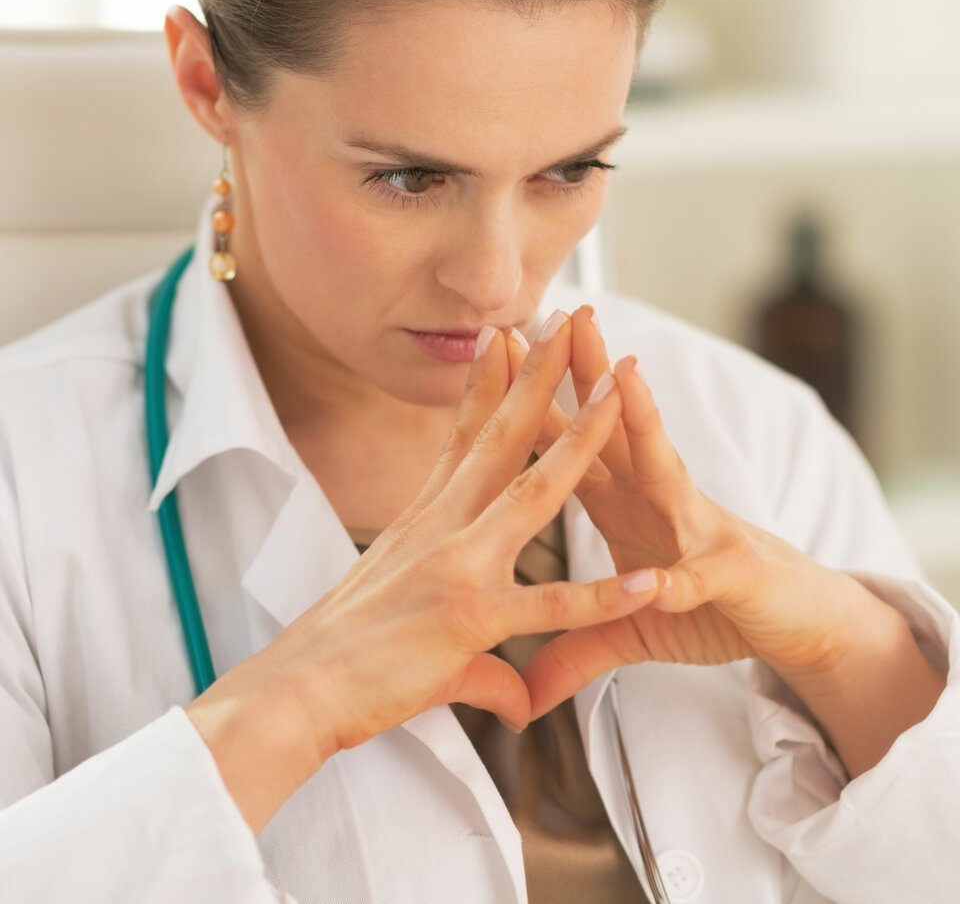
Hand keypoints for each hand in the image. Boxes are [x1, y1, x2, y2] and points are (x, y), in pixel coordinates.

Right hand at [186, 317, 662, 831]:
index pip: (464, 435)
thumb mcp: (419, 630)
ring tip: (618, 391)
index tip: (504, 334)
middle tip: (566, 319)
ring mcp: (460, 565)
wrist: (297, 689)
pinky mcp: (471, 617)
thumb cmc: (346, 656)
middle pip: (502, 435)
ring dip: (581, 437)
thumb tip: (522, 699)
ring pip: (536, 491)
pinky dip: (604, 598)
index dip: (487, 382)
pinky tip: (650, 584)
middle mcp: (444, 525)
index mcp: (426, 517)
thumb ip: (486, 659)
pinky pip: (552, 607)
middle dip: (538, 374)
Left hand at [514, 307, 940, 760]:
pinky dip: (679, 580)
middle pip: (611, 429)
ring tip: (623, 376)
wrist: (789, 622)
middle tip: (558, 316)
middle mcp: (656, 500)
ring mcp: (695, 530)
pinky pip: (698, 579)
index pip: (567, 442)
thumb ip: (574, 647)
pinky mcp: (729, 577)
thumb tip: (520, 692)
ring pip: (663, 470)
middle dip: (583, 372)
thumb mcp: (628, 628)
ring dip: (642, 424)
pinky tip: (659, 578)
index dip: (530, 400)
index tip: (498, 348)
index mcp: (621, 501)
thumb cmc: (707, 606)